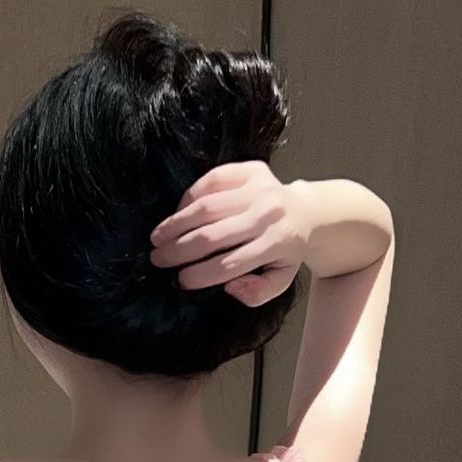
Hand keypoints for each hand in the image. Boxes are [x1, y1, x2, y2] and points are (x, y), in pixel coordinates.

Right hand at [148, 162, 305, 308]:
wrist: (303, 211)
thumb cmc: (285, 251)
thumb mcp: (279, 280)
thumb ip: (257, 293)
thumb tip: (231, 286)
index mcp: (278, 244)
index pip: (229, 265)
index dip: (200, 275)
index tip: (180, 281)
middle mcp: (268, 214)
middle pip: (213, 236)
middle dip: (179, 250)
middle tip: (158, 259)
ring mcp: (260, 188)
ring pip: (208, 207)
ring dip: (176, 223)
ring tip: (158, 237)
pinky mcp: (251, 169)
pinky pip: (212, 180)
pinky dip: (190, 197)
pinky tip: (178, 213)